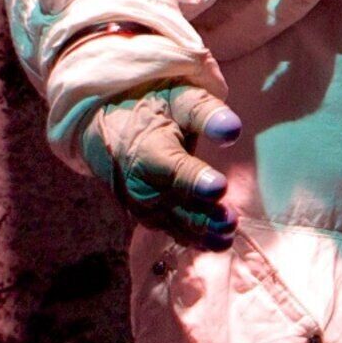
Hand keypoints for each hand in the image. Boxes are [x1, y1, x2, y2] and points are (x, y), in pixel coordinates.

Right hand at [84, 81, 244, 250]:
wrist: (110, 132)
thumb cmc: (152, 110)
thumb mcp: (178, 99)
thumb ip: (206, 113)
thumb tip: (231, 128)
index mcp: (148, 150)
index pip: (173, 169)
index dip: (195, 180)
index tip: (219, 186)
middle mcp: (141, 184)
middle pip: (176, 204)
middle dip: (203, 215)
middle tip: (230, 220)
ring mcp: (142, 206)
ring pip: (175, 224)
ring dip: (201, 233)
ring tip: (227, 235)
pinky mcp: (148, 218)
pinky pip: (172, 232)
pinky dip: (194, 240)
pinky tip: (218, 242)